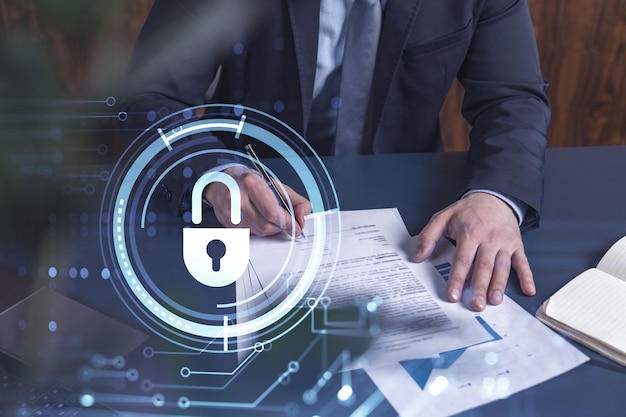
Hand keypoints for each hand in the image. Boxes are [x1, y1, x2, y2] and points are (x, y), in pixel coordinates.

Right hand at [204, 166, 311, 236]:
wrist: (223, 182)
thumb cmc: (252, 183)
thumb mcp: (277, 185)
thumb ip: (296, 201)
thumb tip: (302, 218)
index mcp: (251, 184)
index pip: (272, 212)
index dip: (288, 223)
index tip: (296, 227)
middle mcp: (237, 198)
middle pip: (266, 225)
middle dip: (280, 226)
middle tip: (285, 221)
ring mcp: (230, 212)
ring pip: (259, 231)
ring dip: (270, 228)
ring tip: (269, 216)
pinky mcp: (228, 223)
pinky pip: (251, 233)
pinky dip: (259, 229)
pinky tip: (258, 218)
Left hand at [413, 192, 535, 310]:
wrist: (495, 196)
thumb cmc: (468, 210)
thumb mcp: (443, 216)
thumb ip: (428, 235)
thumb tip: (418, 256)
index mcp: (470, 233)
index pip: (463, 260)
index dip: (457, 279)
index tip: (453, 295)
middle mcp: (489, 239)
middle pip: (484, 267)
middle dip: (479, 287)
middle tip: (476, 305)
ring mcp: (505, 243)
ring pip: (502, 267)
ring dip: (499, 285)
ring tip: (495, 301)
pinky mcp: (517, 245)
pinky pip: (523, 262)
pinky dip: (527, 276)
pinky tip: (529, 290)